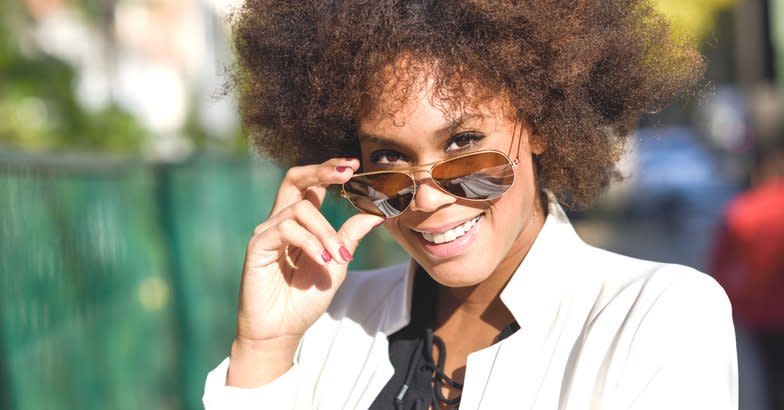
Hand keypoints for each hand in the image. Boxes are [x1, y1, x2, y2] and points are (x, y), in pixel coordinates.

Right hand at [227, 158, 383, 386]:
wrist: (282, 330)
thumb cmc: (307, 297)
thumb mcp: (337, 261)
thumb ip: (351, 235)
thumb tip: (379, 211)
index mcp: (299, 222)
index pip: (311, 183)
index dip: (330, 170)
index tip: (355, 165)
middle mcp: (280, 220)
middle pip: (294, 177)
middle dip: (322, 170)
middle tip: (348, 172)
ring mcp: (267, 231)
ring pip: (301, 208)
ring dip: (327, 230)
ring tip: (338, 257)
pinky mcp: (258, 246)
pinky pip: (287, 229)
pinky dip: (310, 241)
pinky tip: (322, 259)